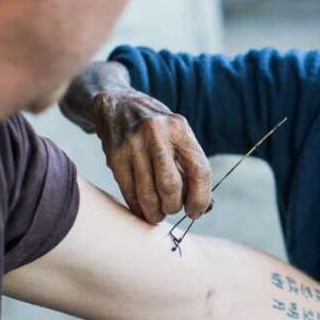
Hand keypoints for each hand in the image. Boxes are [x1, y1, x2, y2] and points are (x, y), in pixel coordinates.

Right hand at [62, 62, 211, 223]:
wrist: (118, 105)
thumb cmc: (156, 129)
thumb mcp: (178, 136)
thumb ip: (190, 167)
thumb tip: (204, 207)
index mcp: (179, 128)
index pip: (199, 170)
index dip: (200, 197)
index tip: (196, 211)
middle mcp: (156, 134)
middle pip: (171, 185)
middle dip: (174, 206)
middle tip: (173, 209)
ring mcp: (133, 145)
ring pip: (148, 193)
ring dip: (155, 212)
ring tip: (158, 214)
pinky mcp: (115, 156)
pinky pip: (129, 192)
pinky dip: (138, 207)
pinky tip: (143, 209)